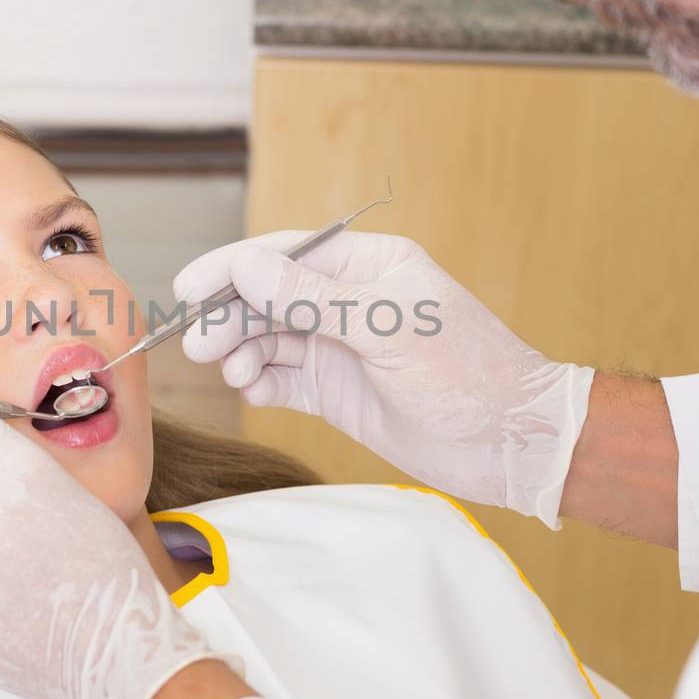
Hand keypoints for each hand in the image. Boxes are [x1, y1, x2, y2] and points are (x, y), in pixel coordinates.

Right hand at [173, 231, 592, 525]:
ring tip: (235, 372)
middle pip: (267, 297)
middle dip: (231, 316)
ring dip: (243, 351)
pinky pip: (283, 378)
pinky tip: (254, 389)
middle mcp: (348, 301)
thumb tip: (247, 265)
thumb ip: (312, 299)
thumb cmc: (467, 374)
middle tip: (200, 345)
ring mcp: (340, 347)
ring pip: (269, 338)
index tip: (189, 288)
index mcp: (368, 266)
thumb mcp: (386, 329)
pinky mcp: (337, 391)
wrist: (510, 443)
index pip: (285, 255)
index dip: (233, 268)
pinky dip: (261, 382)